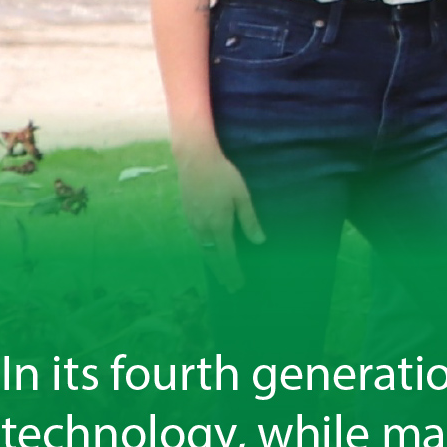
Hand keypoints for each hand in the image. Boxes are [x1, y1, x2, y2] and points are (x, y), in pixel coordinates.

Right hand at [173, 134, 264, 292]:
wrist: (195, 160)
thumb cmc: (224, 175)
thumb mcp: (241, 196)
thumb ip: (249, 220)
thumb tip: (259, 242)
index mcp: (219, 224)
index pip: (227, 255)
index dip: (233, 271)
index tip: (238, 284)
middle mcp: (203, 227)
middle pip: (212, 257)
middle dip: (222, 273)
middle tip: (231, 287)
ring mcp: (192, 222)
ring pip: (203, 249)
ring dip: (212, 263)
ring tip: (222, 274)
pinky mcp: (188, 215)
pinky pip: (197, 240)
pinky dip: (204, 250)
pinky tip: (210, 252)